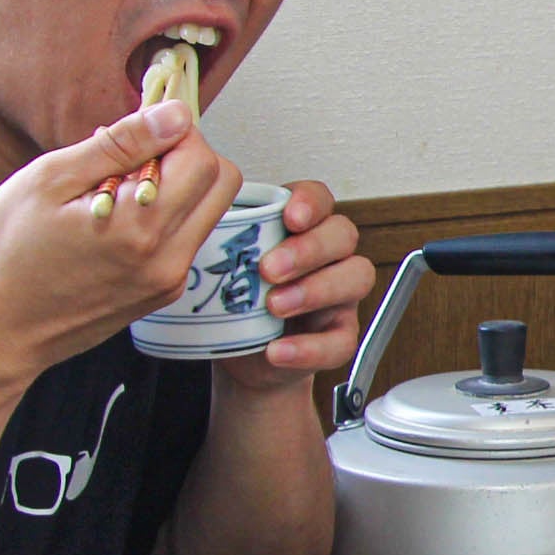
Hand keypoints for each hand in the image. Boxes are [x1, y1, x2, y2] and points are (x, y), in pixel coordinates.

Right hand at [0, 100, 238, 378]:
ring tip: (117, 190)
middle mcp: (168, 258)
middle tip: (131, 157)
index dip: (173, 133)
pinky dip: (165, 217)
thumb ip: (121, 144)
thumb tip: (174, 115)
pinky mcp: (162, 293)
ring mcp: (169, 280)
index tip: (138, 131)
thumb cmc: (6, 254)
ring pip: (207, 210)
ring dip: (178, 186)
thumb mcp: (49, 180)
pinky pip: (186, 238)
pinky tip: (116, 218)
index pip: (203, 159)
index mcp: (142, 227)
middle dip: (187, 156)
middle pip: (222, 183)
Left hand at [220, 180, 373, 391]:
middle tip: (269, 269)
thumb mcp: (220, 267)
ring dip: (316, 290)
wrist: (239, 356)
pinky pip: (343, 340)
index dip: (311, 203)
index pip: (319, 198)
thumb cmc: (232, 301)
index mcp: (300, 228)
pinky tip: (278, 350)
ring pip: (357, 277)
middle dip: (309, 249)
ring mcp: (339, 295)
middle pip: (343, 234)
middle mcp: (328, 256)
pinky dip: (310, 347)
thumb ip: (220, 243)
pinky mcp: (339, 336)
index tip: (290, 217)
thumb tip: (197, 226)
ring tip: (274, 306)